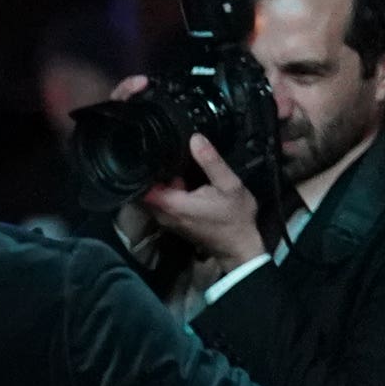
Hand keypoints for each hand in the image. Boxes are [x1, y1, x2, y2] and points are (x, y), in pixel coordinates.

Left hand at [136, 135, 267, 264]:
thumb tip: (195, 138)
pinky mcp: (173, 224)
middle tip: (169, 157)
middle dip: (156, 174)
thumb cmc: (236, 217)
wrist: (239, 247)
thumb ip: (211, 162)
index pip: (144, 186)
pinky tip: (183, 181)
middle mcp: (164, 215)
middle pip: (147, 190)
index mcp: (174, 204)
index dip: (146, 169)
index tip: (153, 153)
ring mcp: (167, 221)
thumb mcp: (230, 184)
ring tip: (178, 166)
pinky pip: (162, 204)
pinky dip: (168, 193)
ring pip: (154, 197)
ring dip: (164, 183)